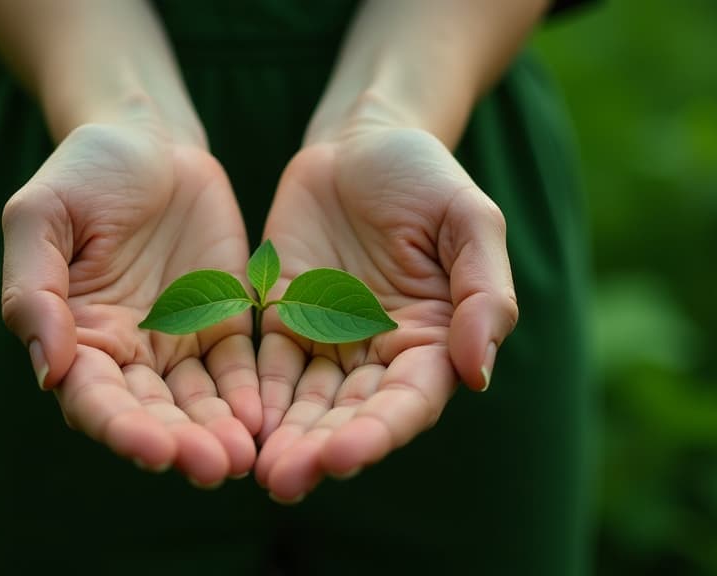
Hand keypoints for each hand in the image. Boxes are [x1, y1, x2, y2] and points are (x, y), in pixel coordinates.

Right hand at [1, 123, 259, 485]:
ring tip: (243, 456)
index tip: (153, 449)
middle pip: (152, 413)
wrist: (149, 140)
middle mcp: (127, 353)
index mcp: (76, 336)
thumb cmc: (83, 172)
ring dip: (219, 432)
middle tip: (213, 467)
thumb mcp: (41, 215)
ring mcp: (178, 343)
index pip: (94, 398)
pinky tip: (265, 417)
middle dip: (181, 443)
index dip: (121, 427)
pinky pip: (239, 368)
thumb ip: (35, 289)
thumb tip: (48, 371)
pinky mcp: (223, 324)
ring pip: (199, 403)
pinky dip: (251, 395)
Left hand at [255, 127, 518, 501]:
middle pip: (350, 414)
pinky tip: (234, 422)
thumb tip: (479, 372)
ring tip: (257, 470)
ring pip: (305, 403)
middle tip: (284, 482)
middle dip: (319, 449)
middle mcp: (380, 354)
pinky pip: (266, 367)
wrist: (361, 140)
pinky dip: (253, 396)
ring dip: (283, 437)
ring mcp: (329, 341)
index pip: (408, 401)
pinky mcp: (284, 321)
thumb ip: (482, 292)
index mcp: (433, 339)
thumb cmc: (425, 176)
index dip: (378, 432)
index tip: (343, 456)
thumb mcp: (469, 220)